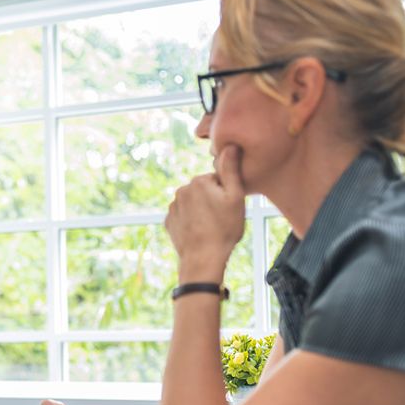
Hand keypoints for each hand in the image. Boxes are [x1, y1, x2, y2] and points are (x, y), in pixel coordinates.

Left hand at [165, 145, 246, 280]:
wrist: (203, 259)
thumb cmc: (224, 229)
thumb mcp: (235, 197)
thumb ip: (231, 169)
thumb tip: (229, 146)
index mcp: (198, 181)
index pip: (217, 180)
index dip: (226, 193)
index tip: (228, 208)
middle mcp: (182, 190)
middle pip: (204, 191)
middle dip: (213, 201)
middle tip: (221, 219)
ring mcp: (173, 207)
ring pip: (193, 204)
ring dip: (202, 211)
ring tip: (210, 227)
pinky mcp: (168, 222)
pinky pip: (184, 216)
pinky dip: (191, 221)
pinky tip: (199, 232)